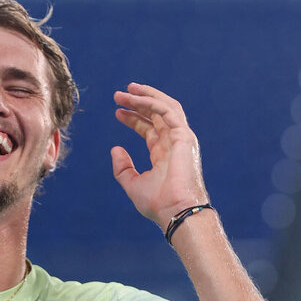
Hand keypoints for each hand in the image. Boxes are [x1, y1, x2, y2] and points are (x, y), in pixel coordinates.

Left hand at [111, 83, 209, 228]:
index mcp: (163, 154)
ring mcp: (181, 138)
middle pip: (156, 115)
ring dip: (146, 96)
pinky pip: (167, 111)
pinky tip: (136, 99)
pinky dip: (152, 102)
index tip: (116, 112)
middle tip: (118, 94)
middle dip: (138, 102)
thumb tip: (115, 149)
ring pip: (164, 108)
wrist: (176, 211)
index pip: (149, 129)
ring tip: (128, 89)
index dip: (133, 118)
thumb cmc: (158, 203)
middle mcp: (173, 143)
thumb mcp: (133, 184)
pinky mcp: (184, 136)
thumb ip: (123, 167)